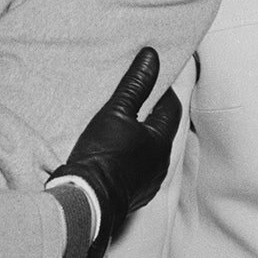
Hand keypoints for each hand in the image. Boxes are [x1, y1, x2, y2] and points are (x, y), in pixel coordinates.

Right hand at [50, 47, 180, 257]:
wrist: (87, 200)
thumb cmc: (101, 155)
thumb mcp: (116, 112)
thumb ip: (136, 84)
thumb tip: (152, 56)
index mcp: (161, 141)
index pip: (171, 106)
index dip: (161, 90)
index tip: (148, 79)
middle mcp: (161, 163)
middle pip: (162, 129)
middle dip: (152, 113)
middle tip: (134, 99)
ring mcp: (149, 181)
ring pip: (151, 150)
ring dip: (142, 136)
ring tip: (122, 124)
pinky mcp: (136, 194)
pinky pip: (140, 168)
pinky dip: (133, 156)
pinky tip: (116, 152)